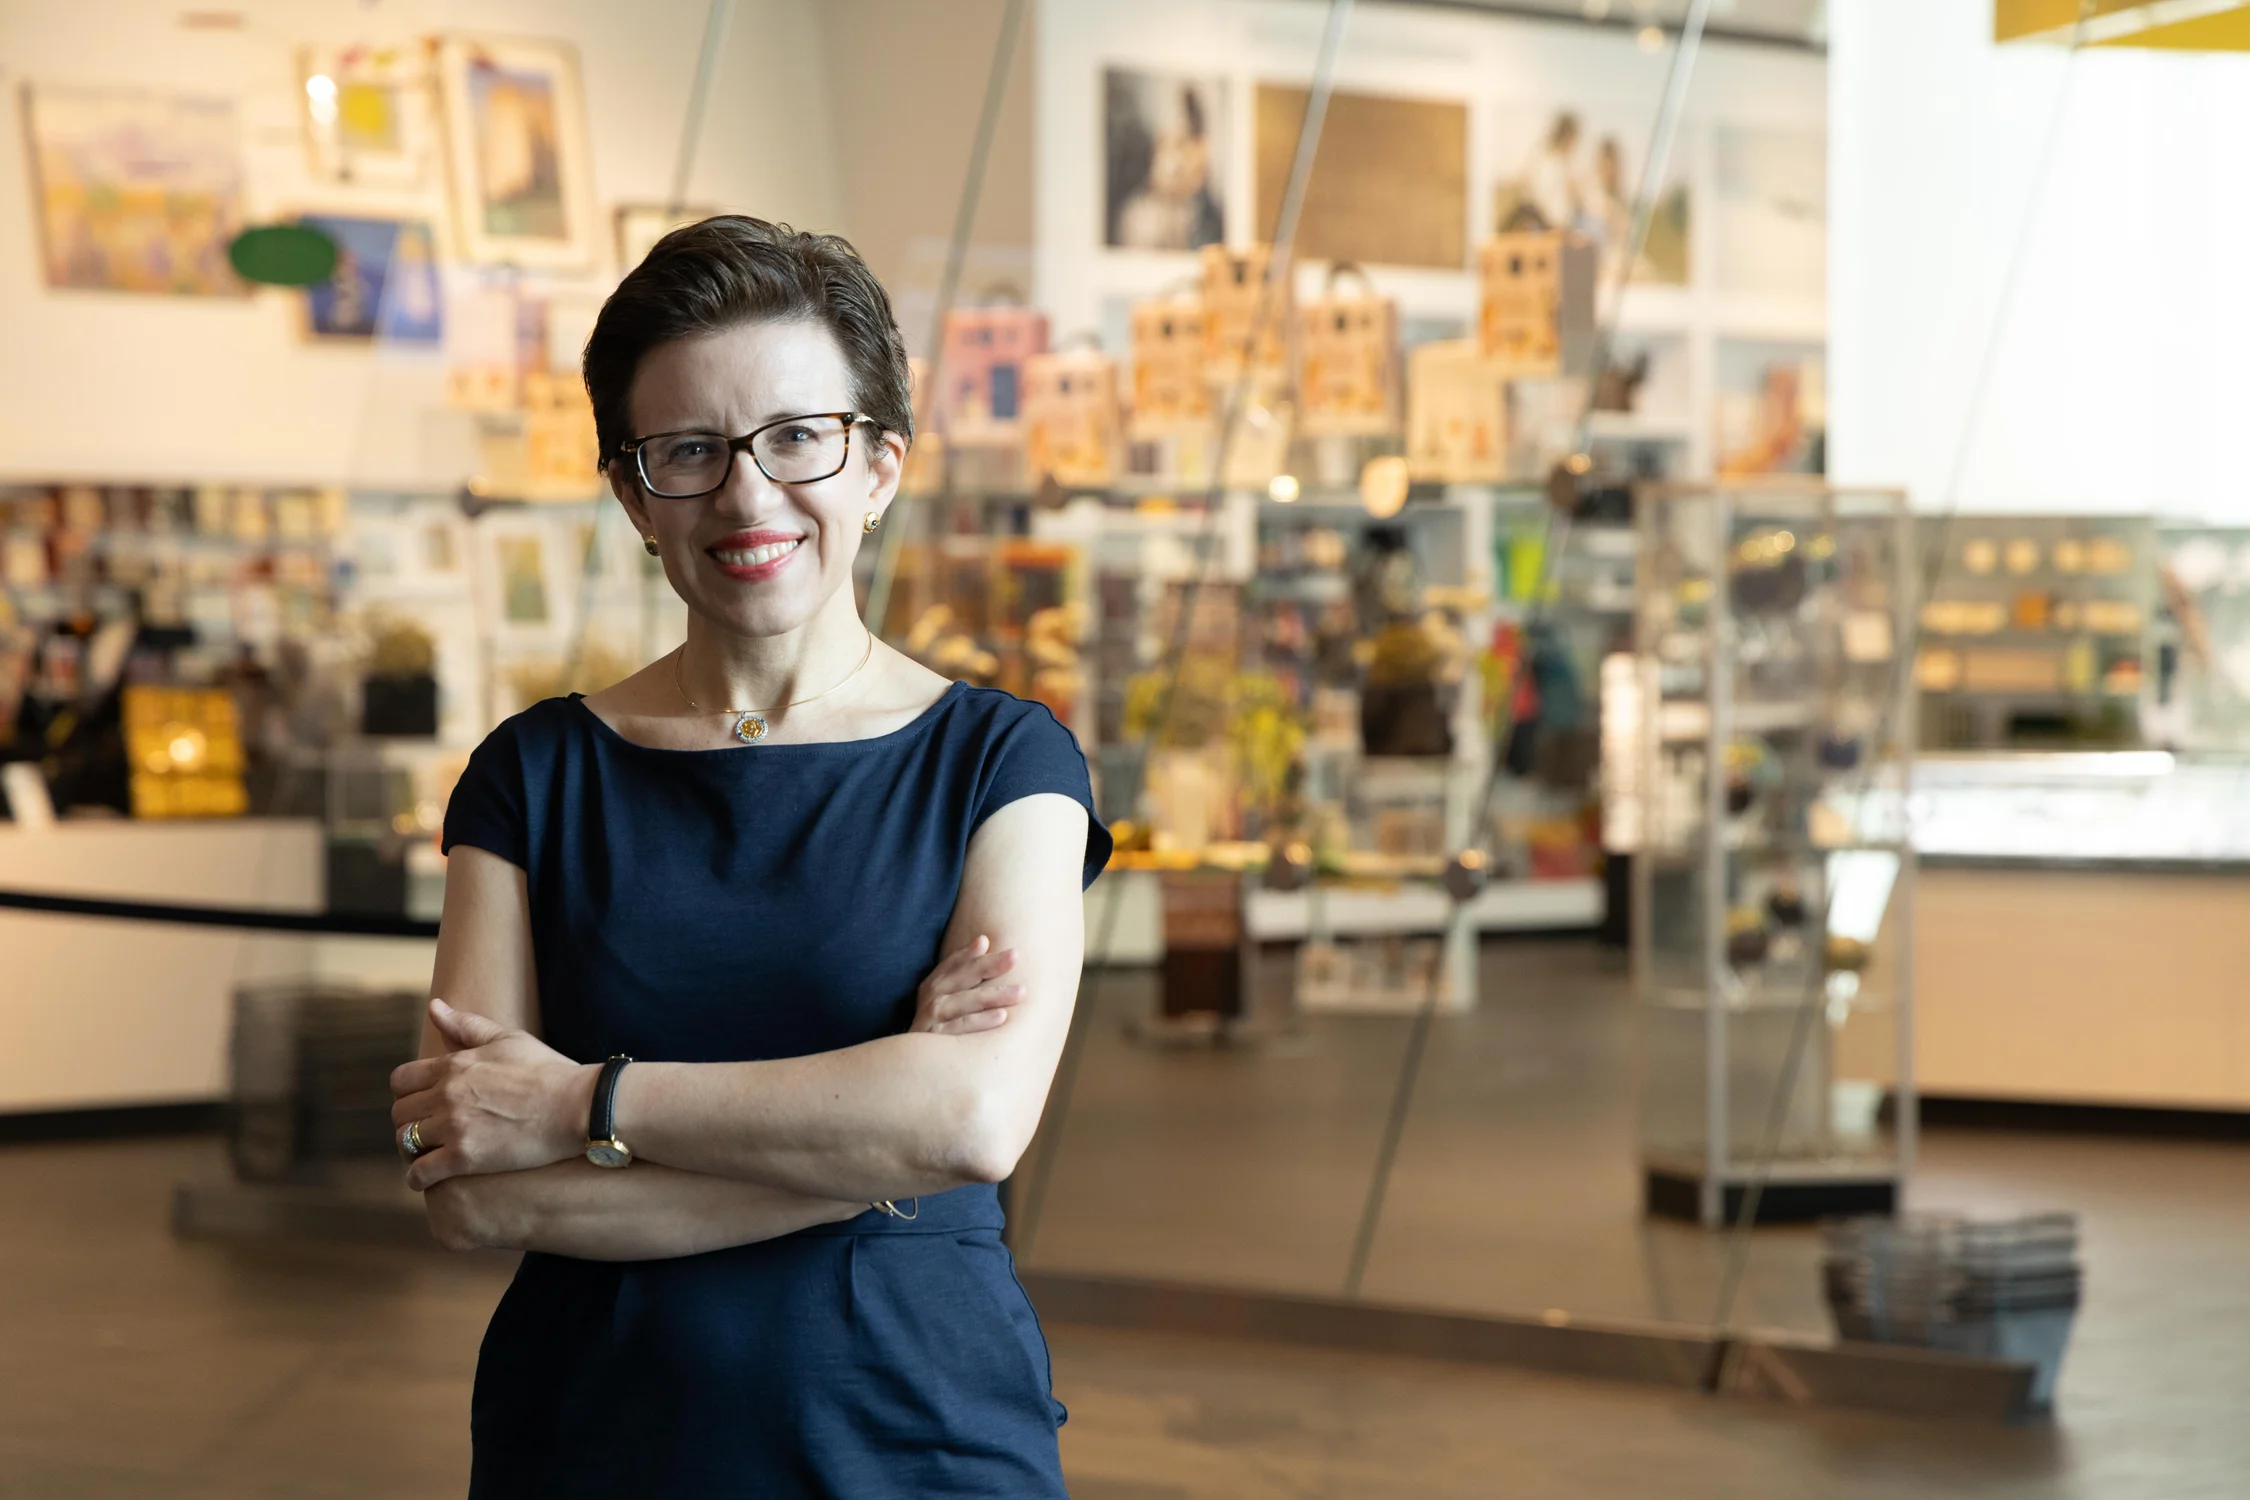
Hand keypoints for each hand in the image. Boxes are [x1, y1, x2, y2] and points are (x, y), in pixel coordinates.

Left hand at [390, 999, 596, 1190]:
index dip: (407, 1094)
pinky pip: (420, 1172)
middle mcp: (446, 1094)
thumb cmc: (547, 1070)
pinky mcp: (465, 1157)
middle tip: (427, 1131)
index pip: (401, 1081)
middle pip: (399, 1113)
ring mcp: (453, 1127)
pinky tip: (428, 1178)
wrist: (577, 1105)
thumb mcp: (507, 1038)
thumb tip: (434, 1006)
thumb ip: (466, 1025)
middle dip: (409, 1122)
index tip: (422, 1103)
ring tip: (428, 1153)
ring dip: (412, 1149)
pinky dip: (418, 1178)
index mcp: (453, 1065)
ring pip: (405, 1141)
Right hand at [912, 934, 1023, 1035]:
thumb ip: (962, 971)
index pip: (952, 965)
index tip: (989, 941)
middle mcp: (930, 1002)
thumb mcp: (945, 997)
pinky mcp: (935, 1044)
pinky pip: (960, 1031)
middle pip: (961, 980)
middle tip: (1015, 956)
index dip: (968, 953)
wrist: (909, 1068)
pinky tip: (1002, 1017)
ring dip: (992, 995)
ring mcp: (931, 1023)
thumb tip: (984, 940)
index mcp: (932, 987)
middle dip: (988, 966)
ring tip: (1020, 991)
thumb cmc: (936, 1028)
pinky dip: (980, 1022)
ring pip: (962, 1004)